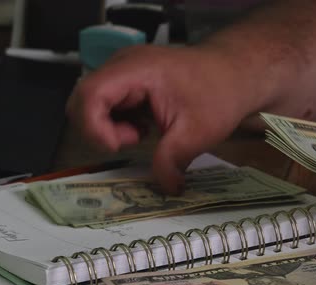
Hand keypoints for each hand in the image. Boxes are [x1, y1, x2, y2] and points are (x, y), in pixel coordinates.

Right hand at [66, 45, 265, 193]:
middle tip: (130, 141)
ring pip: (88, 104)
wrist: (234, 72)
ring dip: (106, 128)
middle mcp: (121, 65)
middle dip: (97, 130)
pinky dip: (113, 123)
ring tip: (139, 134)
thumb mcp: (198, 132)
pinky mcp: (124, 80)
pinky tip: (141, 127)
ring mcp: (121, 71)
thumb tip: (164, 189)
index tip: (118, 147)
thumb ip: (172, 161)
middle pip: (81, 99)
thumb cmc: (220, 91)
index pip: (90, 94)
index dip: (94, 126)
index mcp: (137, 69)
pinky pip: (102, 104)